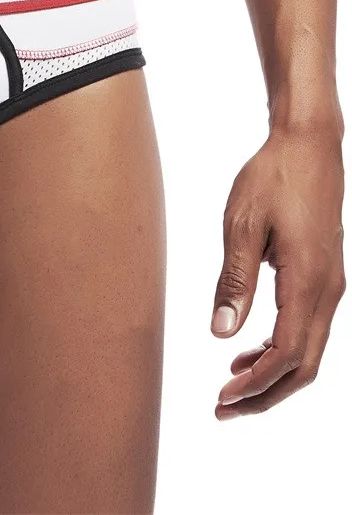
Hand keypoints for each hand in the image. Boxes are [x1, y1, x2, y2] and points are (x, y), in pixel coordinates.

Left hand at [210, 125, 344, 418]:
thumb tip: (221, 332)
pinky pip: (308, 328)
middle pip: (304, 366)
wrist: (308, 145)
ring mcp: (330, 285)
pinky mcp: (324, 276)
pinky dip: (280, 349)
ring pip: (309, 351)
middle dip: (264, 393)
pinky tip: (248, 349)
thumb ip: (234, 281)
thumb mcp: (241, 224)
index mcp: (308, 282)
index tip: (222, 396)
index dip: (255, 383)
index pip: (286, 354)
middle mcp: (328, 291)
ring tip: (229, 385)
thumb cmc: (272, 178)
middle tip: (223, 408)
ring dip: (272, 374)